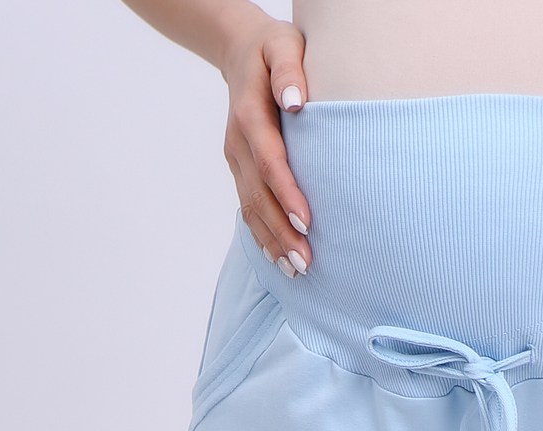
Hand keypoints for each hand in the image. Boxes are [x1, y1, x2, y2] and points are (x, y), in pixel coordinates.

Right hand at [221, 11, 312, 274]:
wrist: (241, 50)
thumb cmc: (274, 50)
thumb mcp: (285, 46)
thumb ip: (290, 71)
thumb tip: (295, 102)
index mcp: (249, 114)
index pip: (269, 161)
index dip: (285, 194)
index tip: (306, 222)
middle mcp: (238, 142)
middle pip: (257, 195)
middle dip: (280, 232)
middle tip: (305, 263)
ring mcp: (236, 158)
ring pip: (249, 207)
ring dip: (270, 242)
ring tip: (295, 271)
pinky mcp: (239, 168)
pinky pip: (248, 206)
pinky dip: (261, 234)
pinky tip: (278, 257)